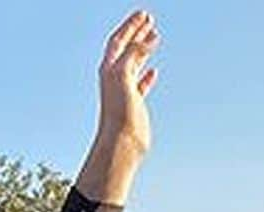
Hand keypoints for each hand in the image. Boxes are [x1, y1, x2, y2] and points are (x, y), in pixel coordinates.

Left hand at [76, 10, 160, 204]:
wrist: (120, 144)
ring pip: (133, 65)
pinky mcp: (133, 106)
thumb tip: (149, 37)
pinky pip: (139, 85)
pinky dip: (146, 75)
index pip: (117, 41)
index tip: (143, 14)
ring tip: (154, 37)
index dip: (129, 26)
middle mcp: (114, 80)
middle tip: (148, 19)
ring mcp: (123, 93)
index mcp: (109, 71)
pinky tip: (153, 72)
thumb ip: (133, 54)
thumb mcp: (123, 76)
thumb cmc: (118, 114)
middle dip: (135, 33)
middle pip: (124, 50)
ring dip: (142, 50)